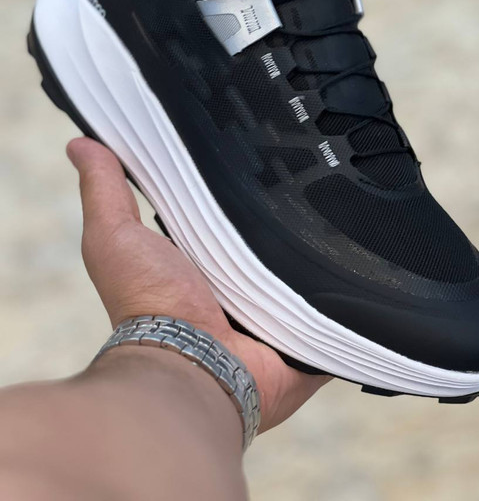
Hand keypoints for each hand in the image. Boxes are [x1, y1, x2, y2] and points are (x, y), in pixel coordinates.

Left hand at [67, 137, 329, 432]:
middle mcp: (238, 286)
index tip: (255, 141)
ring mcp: (274, 311)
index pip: (225, 212)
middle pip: (269, 237)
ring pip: (307, 267)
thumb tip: (80, 144)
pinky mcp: (306, 334)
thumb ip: (103, 190)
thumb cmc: (149, 303)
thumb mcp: (115, 237)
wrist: (194, 368)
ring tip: (344, 200)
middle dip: (286, 210)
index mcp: (200, 260)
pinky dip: (349, 288)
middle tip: (311, 165)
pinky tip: (367, 254)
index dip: (237, 184)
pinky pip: (335, 305)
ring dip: (317, 247)